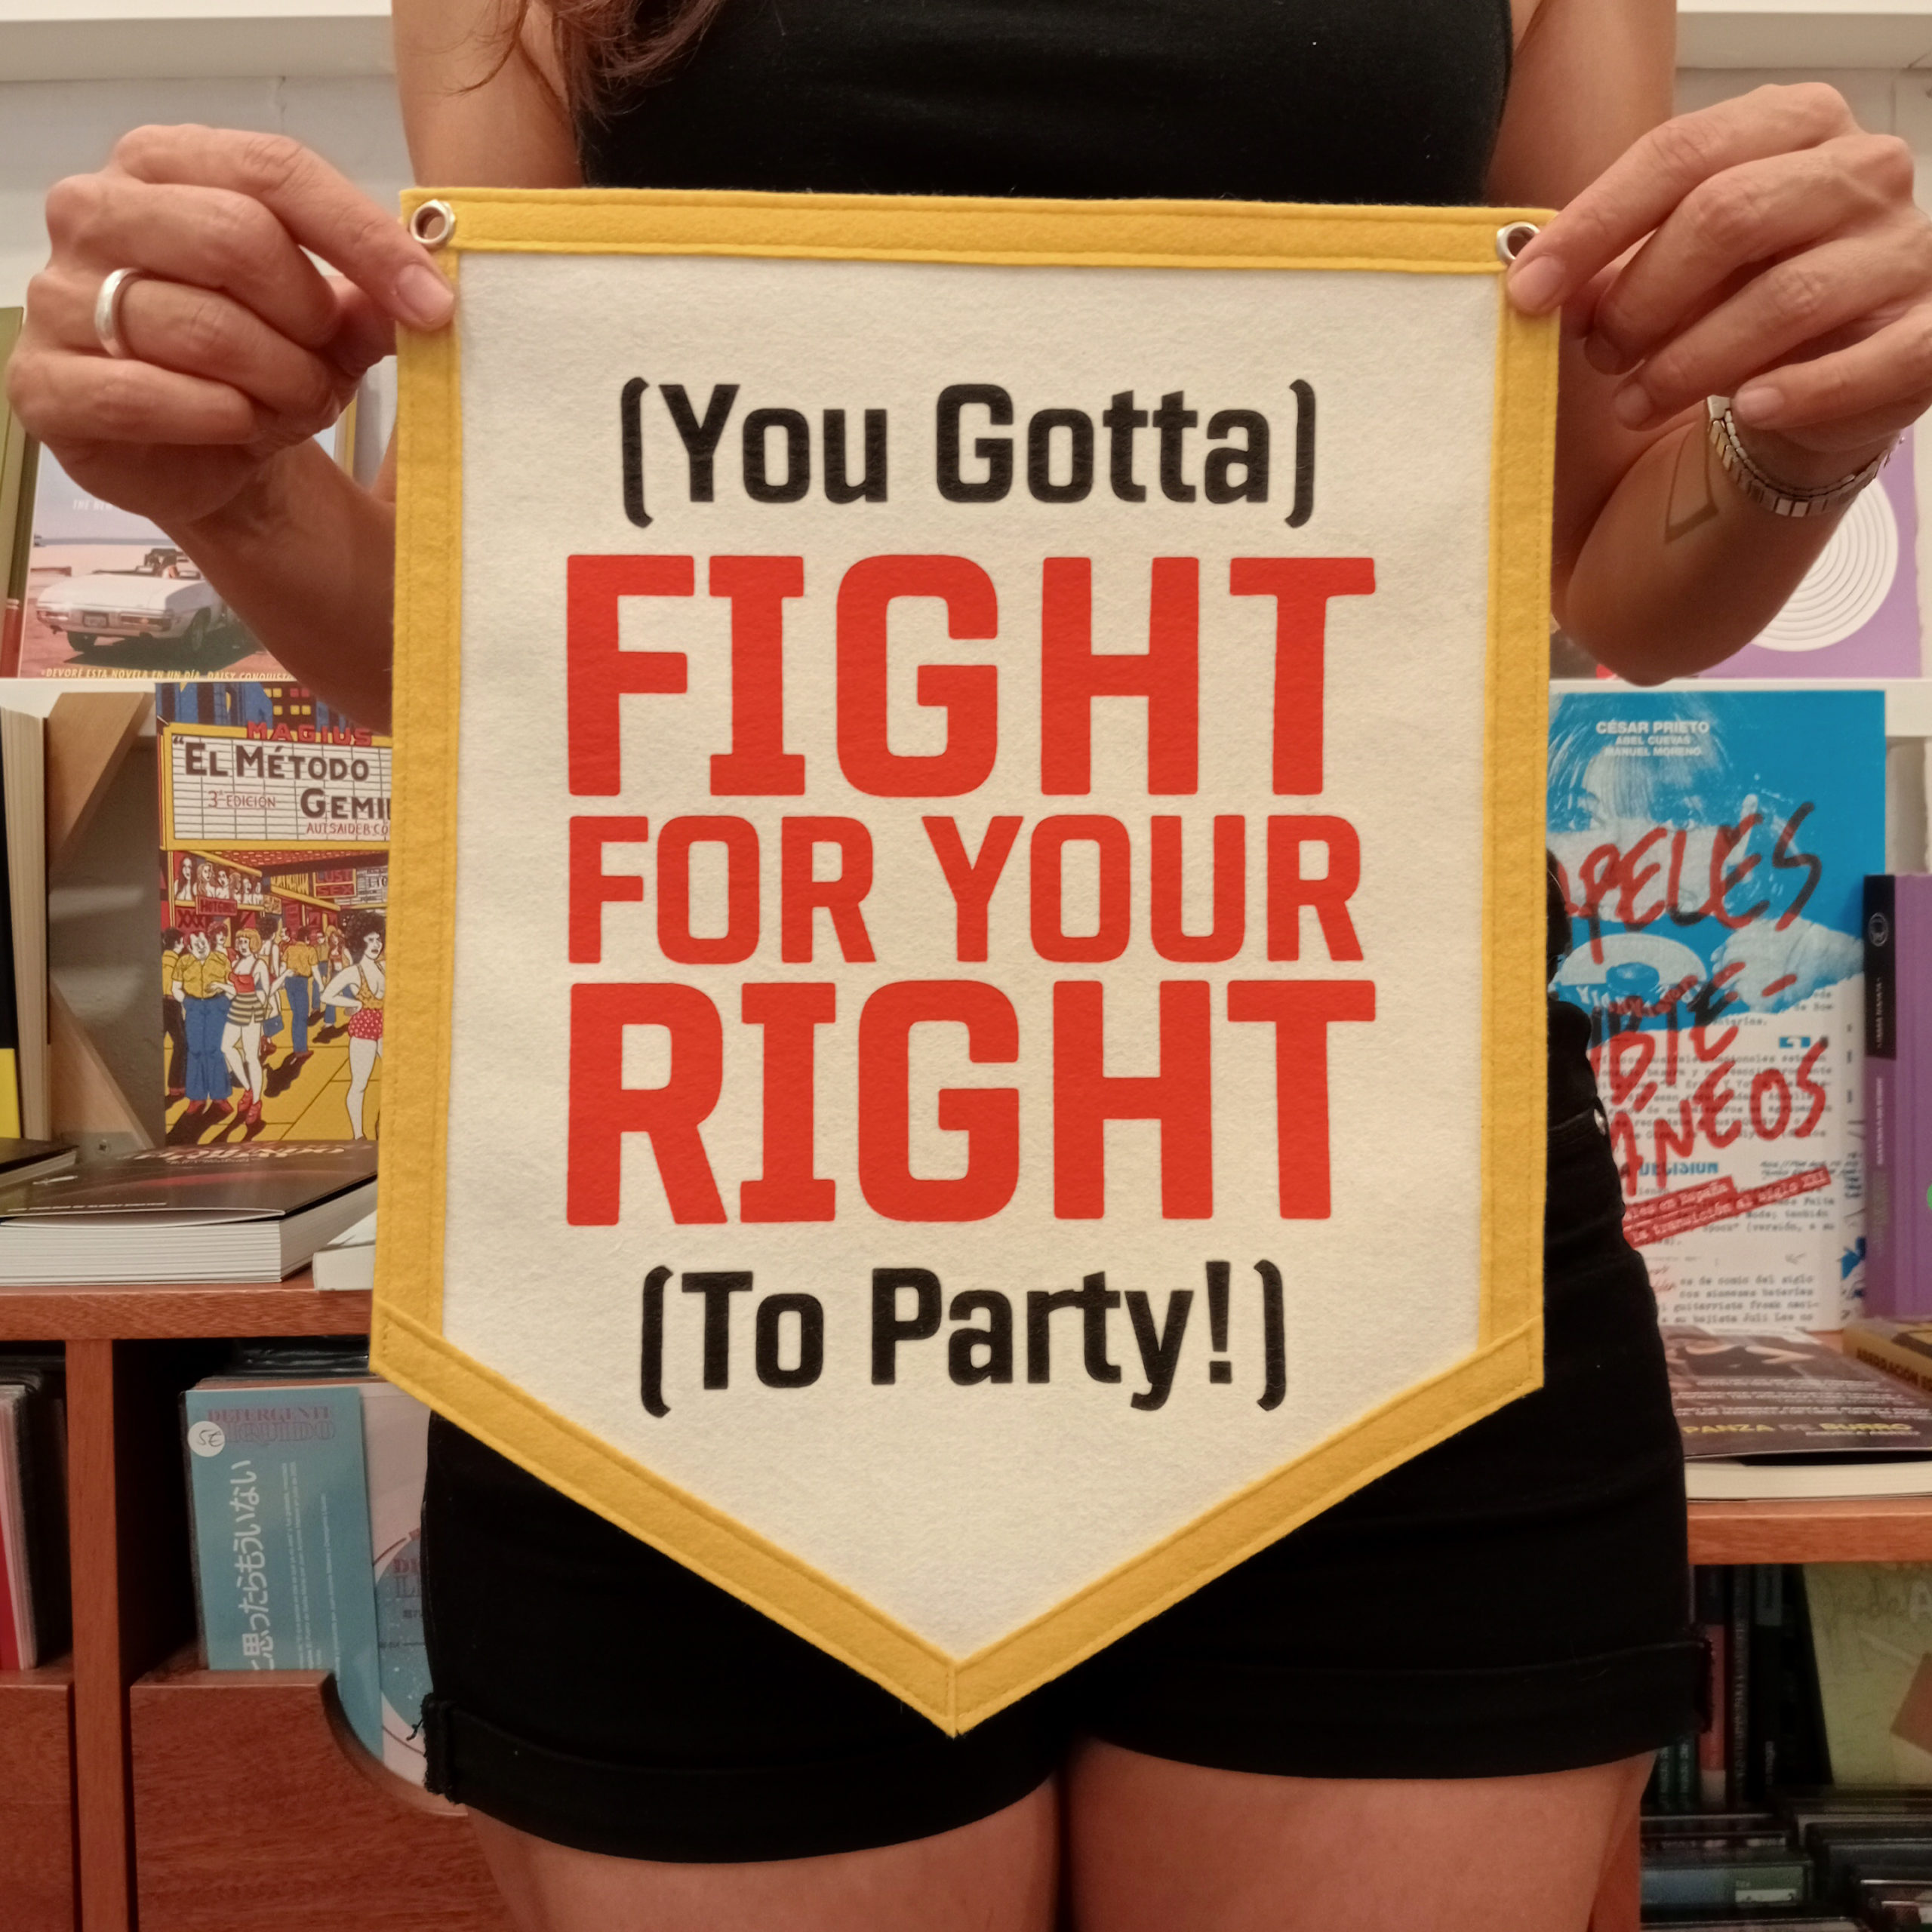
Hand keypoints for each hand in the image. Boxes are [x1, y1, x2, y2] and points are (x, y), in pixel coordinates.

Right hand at [5, 124, 454, 529]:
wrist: (205, 453)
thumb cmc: (262, 363)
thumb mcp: (332, 327)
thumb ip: (370, 300)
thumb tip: (419, 293)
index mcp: (167, 164)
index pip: (274, 171)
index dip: (364, 238)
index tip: (431, 301)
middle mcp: (97, 211)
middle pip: (235, 237)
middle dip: (309, 318)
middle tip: (328, 365)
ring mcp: (59, 295)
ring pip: (203, 326)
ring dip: (277, 382)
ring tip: (289, 403)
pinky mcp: (46, 383)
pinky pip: (143, 394)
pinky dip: (219, 417)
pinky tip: (241, 424)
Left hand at [1507, 84, 1931, 484]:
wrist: (1820, 371)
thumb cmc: (1737, 298)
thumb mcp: (1671, 264)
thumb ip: (1614, 261)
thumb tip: (1541, 280)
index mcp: (1794, 126)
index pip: (1680, 154)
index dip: (1592, 225)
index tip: (1528, 287)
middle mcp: (1861, 171)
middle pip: (1727, 216)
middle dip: (1640, 296)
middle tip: (1597, 352)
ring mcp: (1903, 250)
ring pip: (1783, 298)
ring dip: (1687, 362)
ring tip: (1634, 402)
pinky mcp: (1928, 332)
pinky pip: (1870, 362)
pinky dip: (1801, 390)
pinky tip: (1749, 408)